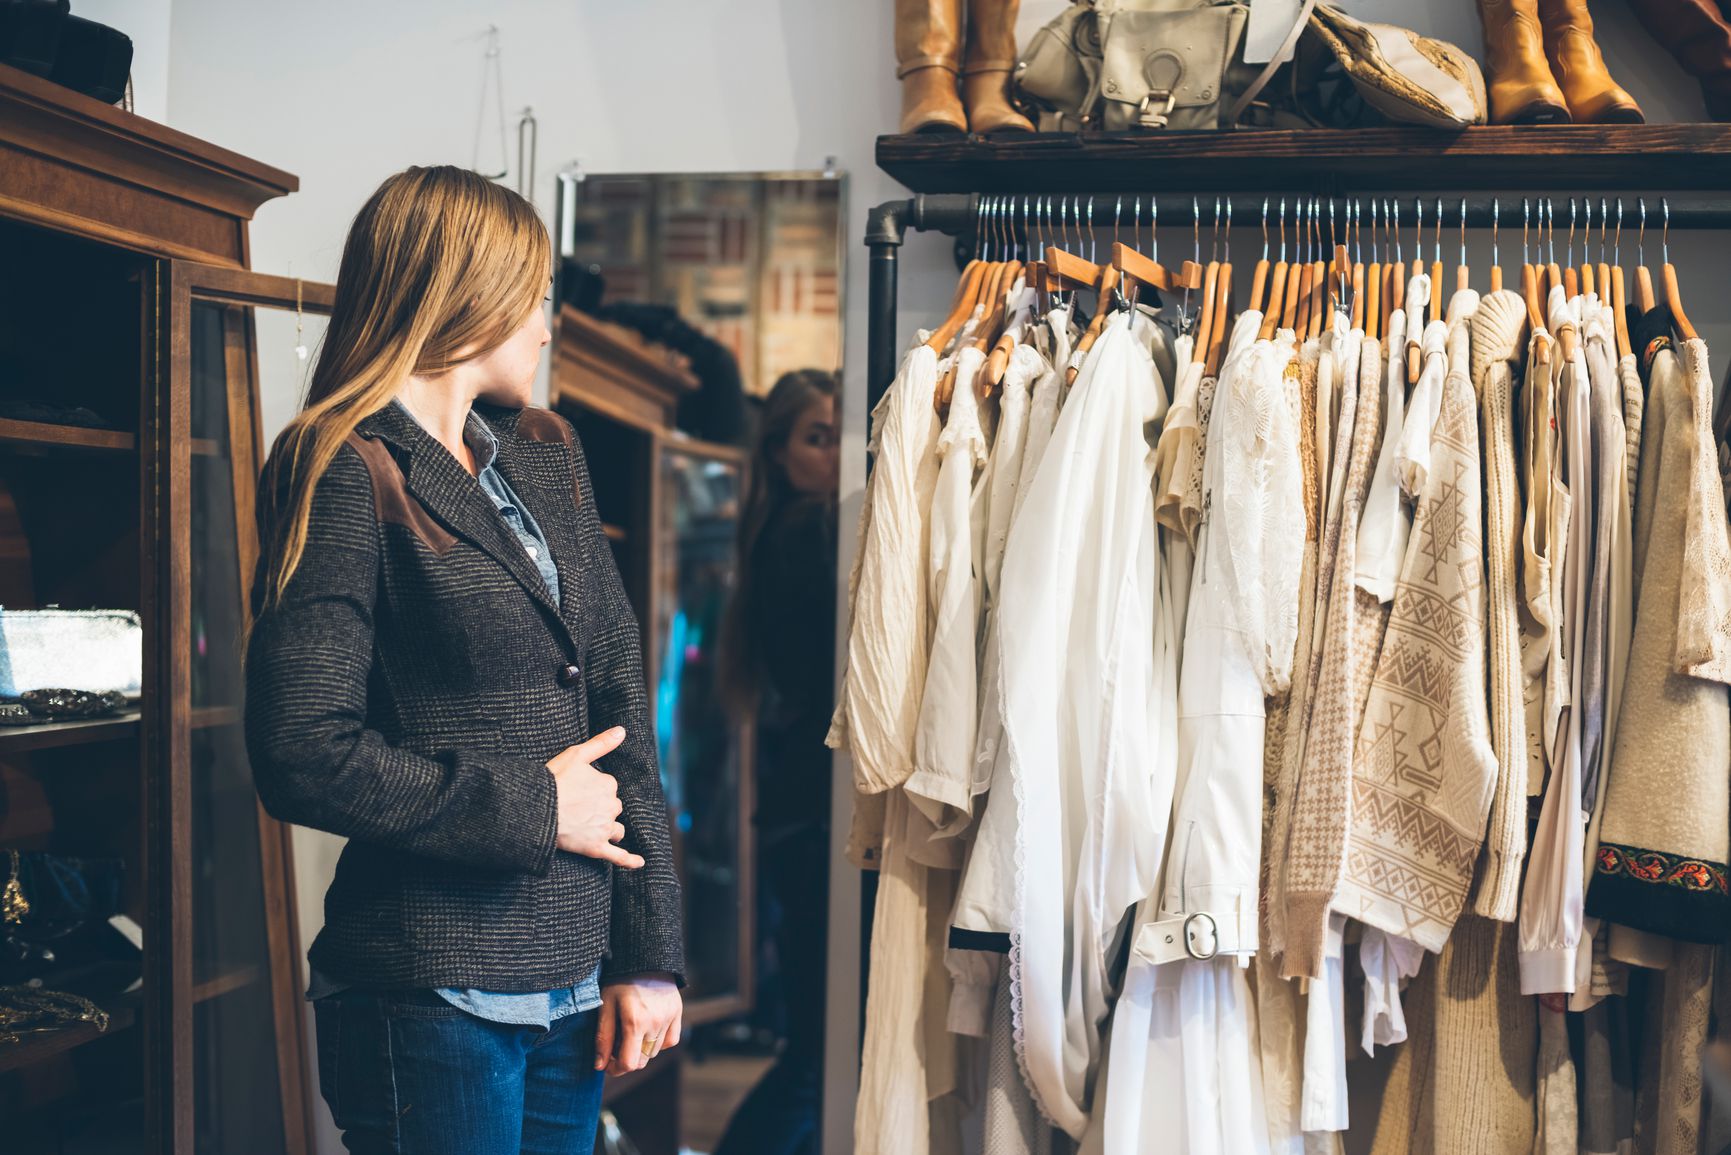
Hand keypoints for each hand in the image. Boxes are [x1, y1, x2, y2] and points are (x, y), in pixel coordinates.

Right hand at [547, 727, 643, 868]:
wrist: (536, 809)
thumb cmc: (553, 780)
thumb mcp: (577, 754)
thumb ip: (602, 743)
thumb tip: (622, 730)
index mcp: (608, 785)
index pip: (608, 788)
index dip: (593, 790)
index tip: (577, 790)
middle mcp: (611, 806)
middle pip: (613, 809)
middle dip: (601, 809)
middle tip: (577, 809)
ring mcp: (604, 828)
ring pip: (616, 830)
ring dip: (610, 830)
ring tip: (592, 829)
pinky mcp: (596, 848)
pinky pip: (618, 856)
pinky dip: (630, 860)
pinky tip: (639, 863)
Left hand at [594, 975, 682, 1073]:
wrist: (644, 955)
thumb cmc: (620, 979)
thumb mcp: (605, 1005)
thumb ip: (603, 1037)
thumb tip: (600, 1066)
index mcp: (635, 1022)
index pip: (629, 1064)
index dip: (616, 1069)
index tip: (608, 1063)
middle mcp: (655, 1023)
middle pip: (642, 1061)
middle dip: (627, 1060)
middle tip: (616, 1047)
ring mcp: (669, 1018)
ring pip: (654, 1052)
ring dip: (641, 1050)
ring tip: (630, 1034)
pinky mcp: (677, 1012)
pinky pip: (670, 1040)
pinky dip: (659, 1042)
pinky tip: (648, 1031)